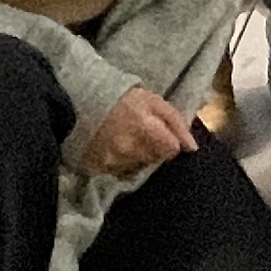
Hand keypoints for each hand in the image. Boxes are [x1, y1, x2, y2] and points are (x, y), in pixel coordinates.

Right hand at [77, 84, 197, 178]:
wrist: (78, 101)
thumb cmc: (121, 98)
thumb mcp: (152, 100)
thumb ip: (175, 122)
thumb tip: (192, 147)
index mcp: (145, 127)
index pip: (171, 150)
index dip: (170, 142)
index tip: (162, 135)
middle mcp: (129, 148)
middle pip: (155, 160)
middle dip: (154, 148)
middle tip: (141, 134)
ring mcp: (112, 161)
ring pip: (138, 167)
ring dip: (137, 156)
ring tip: (126, 139)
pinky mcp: (98, 170)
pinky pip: (119, 172)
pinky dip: (120, 162)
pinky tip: (114, 147)